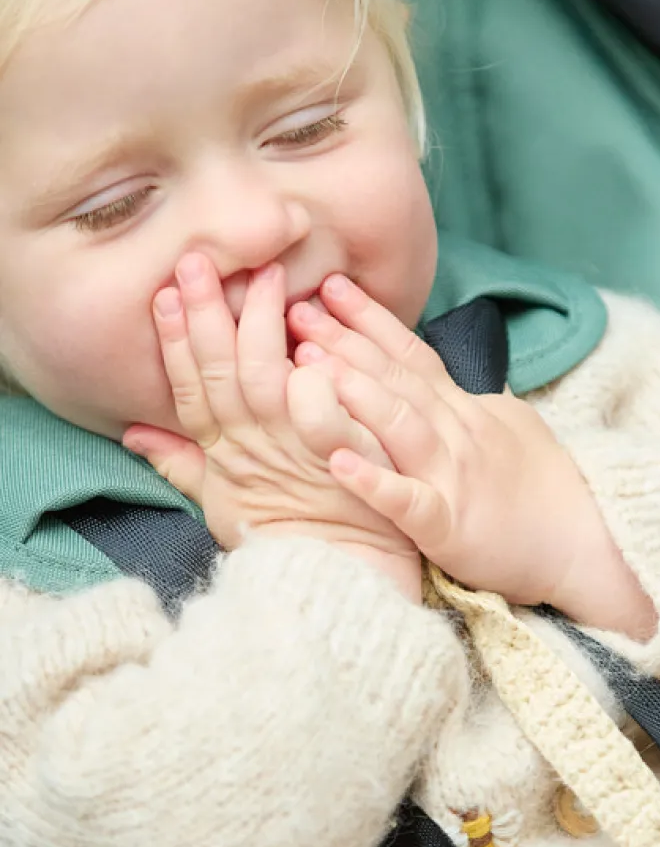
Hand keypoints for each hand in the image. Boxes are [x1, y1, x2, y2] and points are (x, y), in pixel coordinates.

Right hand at [123, 254, 419, 596]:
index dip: (175, 342)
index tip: (165, 293)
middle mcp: (253, 450)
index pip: (190, 388)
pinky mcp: (338, 464)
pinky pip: (322, 415)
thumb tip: (133, 432)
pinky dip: (317, 380)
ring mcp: (294, 456)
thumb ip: (183, 463)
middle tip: (200, 262)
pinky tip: (314, 344)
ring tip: (267, 279)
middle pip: (221, 373)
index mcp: (225, 454)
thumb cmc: (288, 540)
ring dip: (262, 329)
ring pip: (266, 382)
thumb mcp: (224, 505)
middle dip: (207, 316)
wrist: (338, 585)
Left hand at [288, 276, 655, 636]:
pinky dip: (373, 483)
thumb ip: (474, 405)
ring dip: (354, 392)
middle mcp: (459, 435)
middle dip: (345, 342)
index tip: (333, 287)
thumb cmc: (550, 493)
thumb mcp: (514, 430)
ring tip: (308, 364)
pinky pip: (408, 502)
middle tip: (297, 309)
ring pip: (401, 425)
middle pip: (397, 379)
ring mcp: (455, 478)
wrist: (587, 547)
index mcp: (468, 413)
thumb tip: (454, 379)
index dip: (372, 320)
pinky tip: (339, 464)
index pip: (414, 355)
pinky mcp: (451, 527)